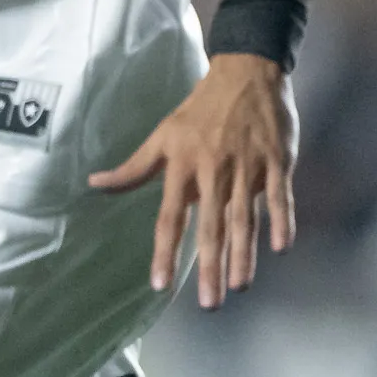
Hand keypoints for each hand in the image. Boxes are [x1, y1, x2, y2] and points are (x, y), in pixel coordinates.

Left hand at [90, 53, 299, 308]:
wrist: (245, 72)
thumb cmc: (199, 109)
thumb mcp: (162, 135)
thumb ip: (134, 167)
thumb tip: (95, 183)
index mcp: (182, 166)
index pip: (169, 217)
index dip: (164, 251)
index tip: (158, 284)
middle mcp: (213, 171)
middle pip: (210, 226)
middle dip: (209, 267)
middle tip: (209, 303)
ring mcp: (247, 167)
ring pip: (245, 218)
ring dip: (243, 254)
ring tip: (240, 285)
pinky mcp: (277, 162)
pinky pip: (279, 196)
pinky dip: (281, 221)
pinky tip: (280, 248)